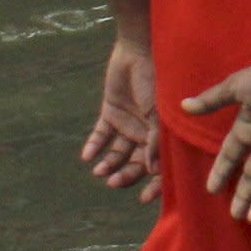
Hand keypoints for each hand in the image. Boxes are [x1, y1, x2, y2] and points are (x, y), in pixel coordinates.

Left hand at [82, 35, 162, 199]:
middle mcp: (145, 132)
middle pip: (136, 162)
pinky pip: (100, 135)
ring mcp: (127, 123)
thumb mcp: (159, 113)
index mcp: (163, 133)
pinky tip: (87, 156)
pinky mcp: (110, 112)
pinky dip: (93, 146)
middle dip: (126, 175)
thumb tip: (154, 171)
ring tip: (100, 170)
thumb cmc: (158, 81)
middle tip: (113, 182)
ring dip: (108, 163)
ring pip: (116, 152)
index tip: (144, 199)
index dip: (155, 183)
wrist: (139, 51)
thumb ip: (155, 141)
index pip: (161, 165)